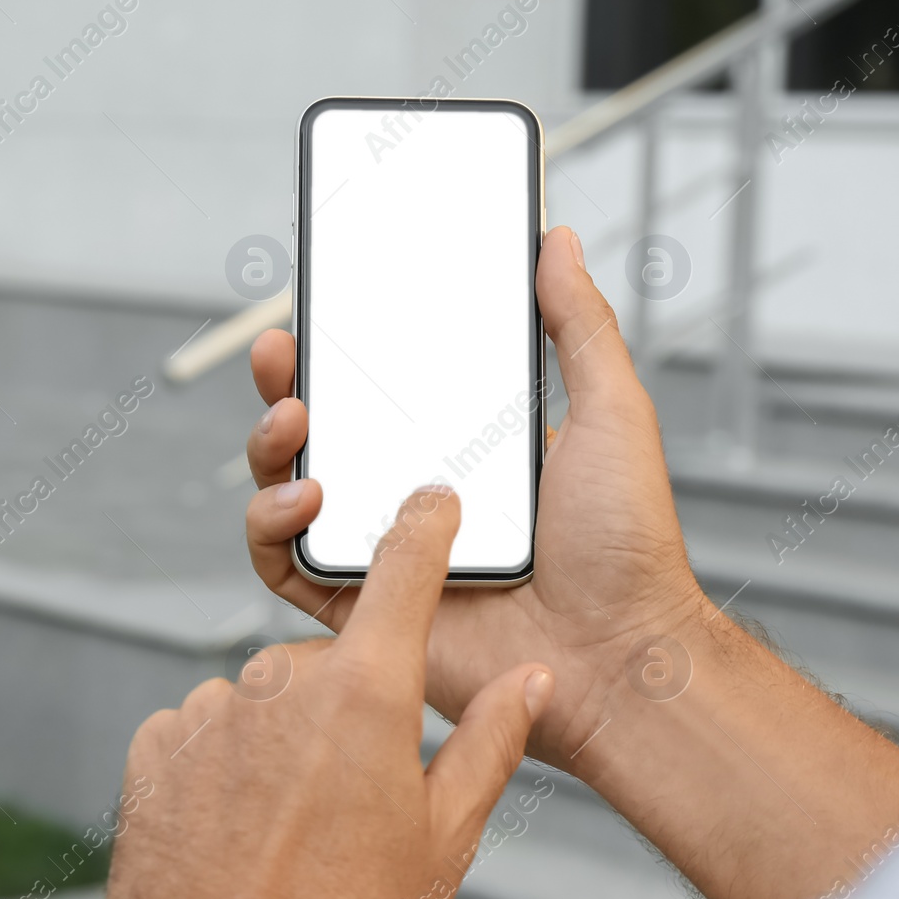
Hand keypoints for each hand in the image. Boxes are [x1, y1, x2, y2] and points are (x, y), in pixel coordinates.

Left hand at [98, 488, 554, 898]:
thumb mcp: (444, 842)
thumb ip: (490, 744)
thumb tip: (531, 684)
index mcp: (367, 696)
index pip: (404, 573)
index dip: (423, 528)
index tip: (432, 501)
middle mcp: (282, 684)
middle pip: (333, 662)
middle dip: (348, 711)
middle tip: (353, 798)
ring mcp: (210, 712)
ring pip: (266, 696)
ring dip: (282, 739)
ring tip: (291, 826)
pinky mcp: (156, 747)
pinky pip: (205, 726)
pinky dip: (225, 760)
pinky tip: (240, 824)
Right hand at [245, 225, 703, 768]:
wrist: (618, 657)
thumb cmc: (627, 546)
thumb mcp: (612, 412)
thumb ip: (580, 325)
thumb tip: (556, 241)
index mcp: (468, 450)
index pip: (387, 389)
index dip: (345, 349)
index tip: (322, 306)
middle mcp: (418, 497)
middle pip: (326, 434)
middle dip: (288, 385)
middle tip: (281, 351)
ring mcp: (386, 554)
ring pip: (293, 492)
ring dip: (271, 448)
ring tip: (290, 416)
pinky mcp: (364, 611)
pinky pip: (288, 568)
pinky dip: (271, 528)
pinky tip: (302, 496)